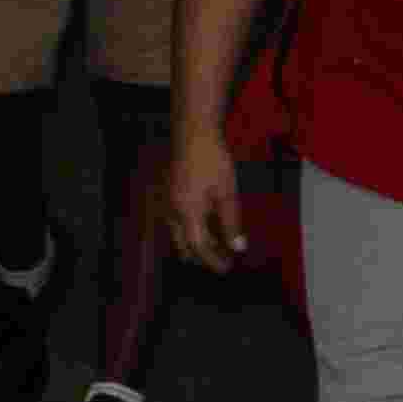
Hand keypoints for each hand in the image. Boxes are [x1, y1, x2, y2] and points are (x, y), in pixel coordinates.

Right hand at [167, 126, 246, 269]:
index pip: (198, 247)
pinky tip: (205, 223)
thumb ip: (231, 221)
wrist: (192, 133)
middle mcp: (170, 211)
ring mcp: (164, 202)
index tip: (226, 268)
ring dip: (195, 241)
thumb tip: (238, 247)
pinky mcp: (165, 193)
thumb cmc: (213, 160)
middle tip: (223, 258)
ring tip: (217, 243)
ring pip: (177, 233)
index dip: (212, 260)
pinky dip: (189, 228)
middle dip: (202, 255)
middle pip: (184, 244)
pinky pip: (174, 220)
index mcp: (187, 212)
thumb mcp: (227, 192)